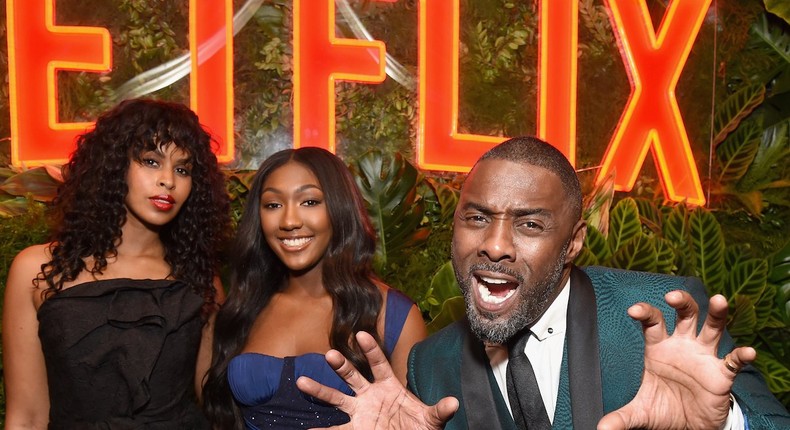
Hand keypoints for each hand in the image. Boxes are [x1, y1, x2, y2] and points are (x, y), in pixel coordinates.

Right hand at [296, 331, 458, 428]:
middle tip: (330, 354)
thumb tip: (454, 403)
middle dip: (341, 366)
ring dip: (320, 390)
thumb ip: (440, 410)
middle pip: (353, 376)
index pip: (379, 363)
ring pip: (336, 398)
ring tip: (302, 381)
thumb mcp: (431, 419)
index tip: (361, 334)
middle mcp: (370, 394)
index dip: (370, 349)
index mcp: (389, 385)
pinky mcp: (354, 428)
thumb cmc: (420, 427)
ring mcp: (359, 411)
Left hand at [598, 291, 754, 429]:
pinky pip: (733, 360)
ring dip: (716, 313)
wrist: (689, 426)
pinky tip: (746, 352)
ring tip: (720, 300)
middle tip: (672, 296)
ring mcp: (703, 356)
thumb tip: (601, 429)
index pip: (652, 322)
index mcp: (659, 347)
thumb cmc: (664, 409)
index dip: (645, 312)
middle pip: (685, 314)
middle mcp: (682, 345)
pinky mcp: (721, 373)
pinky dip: (741, 356)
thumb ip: (621, 418)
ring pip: (712, 327)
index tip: (634, 310)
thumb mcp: (640, 413)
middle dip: (682, 301)